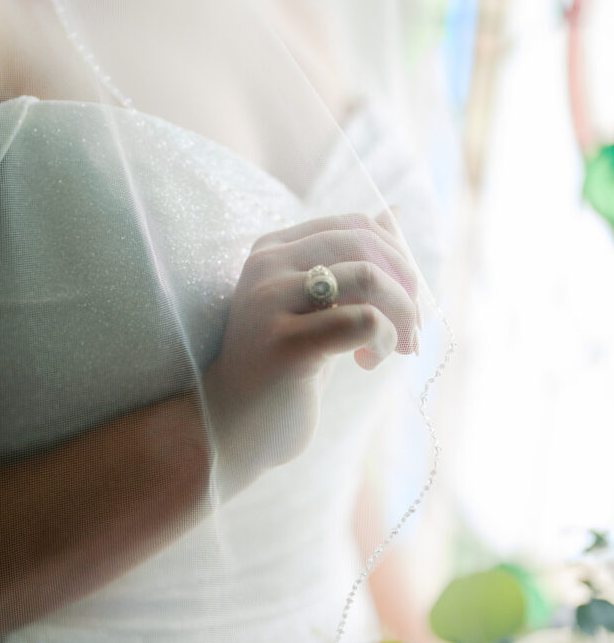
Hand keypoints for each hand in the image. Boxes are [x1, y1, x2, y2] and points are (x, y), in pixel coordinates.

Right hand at [202, 211, 420, 489]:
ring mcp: (270, 301)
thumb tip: (396, 212)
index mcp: (274, 250)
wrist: (230, 429)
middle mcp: (267, 266)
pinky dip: (384, 341)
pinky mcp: (284, 342)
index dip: (399, 260)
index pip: (357, 226)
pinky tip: (366, 362)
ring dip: (402, 316)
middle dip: (407, 287)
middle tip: (412, 331)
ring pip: (369, 277)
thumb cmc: (280, 371)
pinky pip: (364, 321)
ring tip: (395, 348)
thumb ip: (350, 262)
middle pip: (367, 244)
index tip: (406, 304)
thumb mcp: (319, 309)